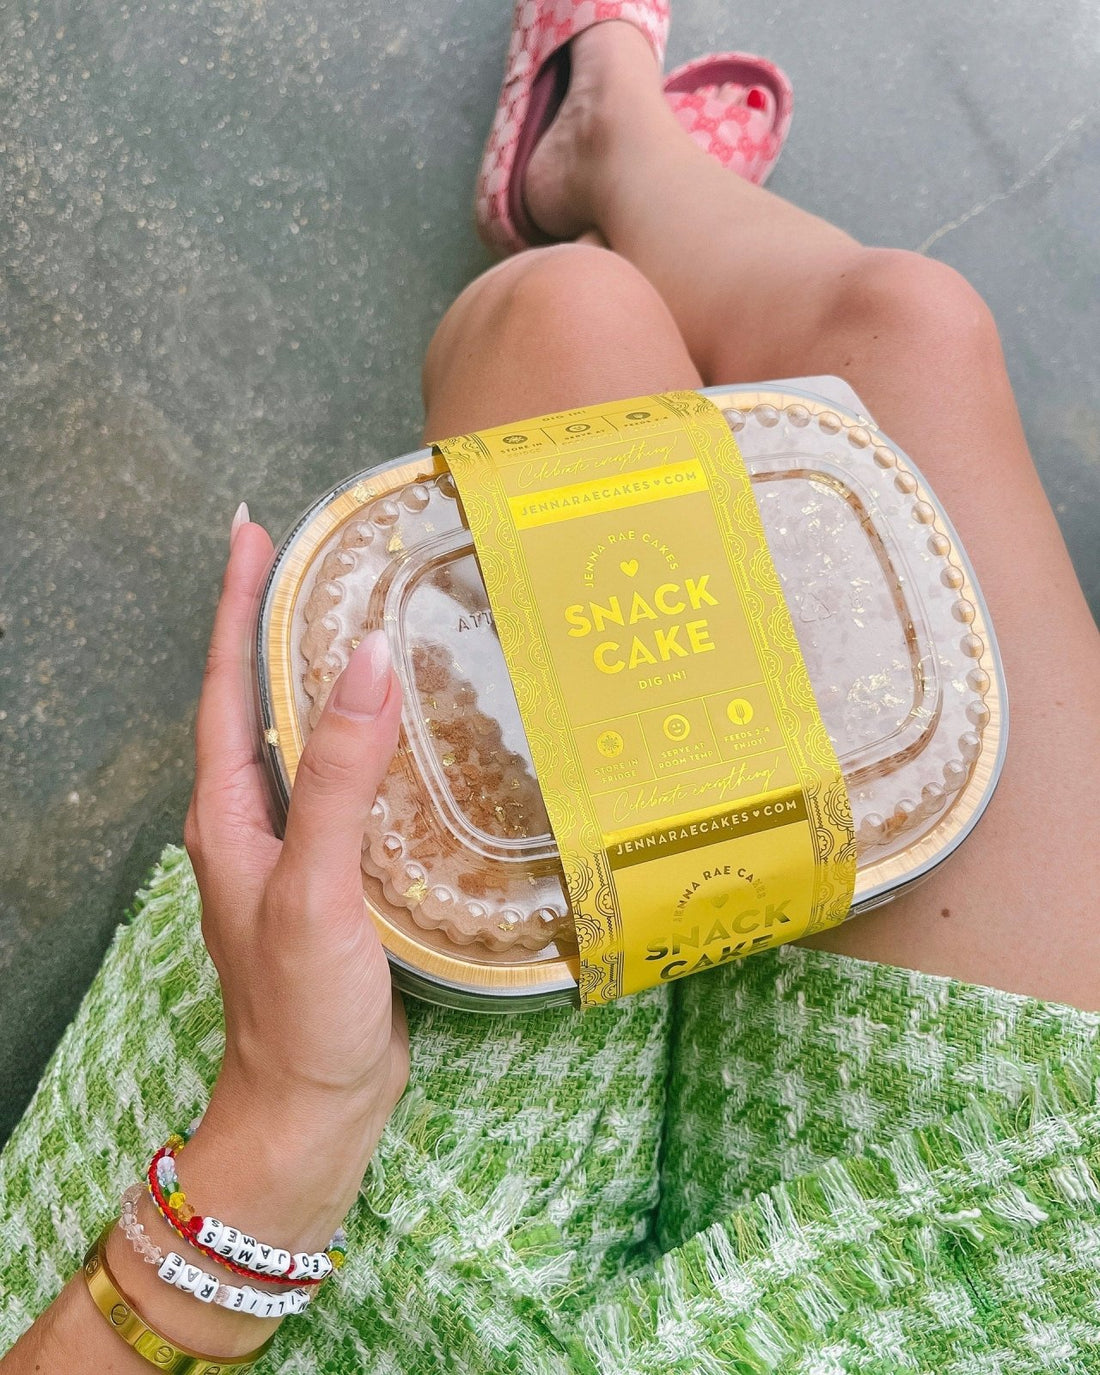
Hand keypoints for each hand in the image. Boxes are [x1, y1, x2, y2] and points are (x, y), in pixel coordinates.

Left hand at [179, 510, 408, 1251]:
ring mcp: (296, 847)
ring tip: (377, 622)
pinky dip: (376, 742)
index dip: (236, 604)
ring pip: (310, 740)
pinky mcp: (340, 873)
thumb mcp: (314, 883)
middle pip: (263, 699)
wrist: (316, 1105)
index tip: (252, 532)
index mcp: (229, 812)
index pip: (227, 683)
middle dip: (283, 625)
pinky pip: (351, 785)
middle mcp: (254, 819)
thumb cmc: (300, 1005)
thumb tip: (367, 658)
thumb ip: (336, 775)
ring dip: (331, 679)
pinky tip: (417, 732)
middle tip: (330, 561)